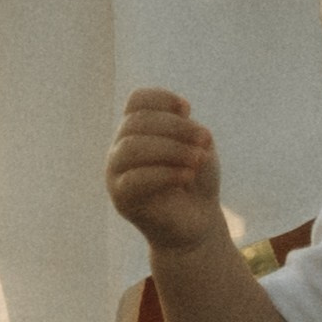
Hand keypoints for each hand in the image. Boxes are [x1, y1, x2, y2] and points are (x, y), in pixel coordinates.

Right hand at [106, 89, 227, 255]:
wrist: (195, 223)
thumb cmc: (196, 179)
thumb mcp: (199, 148)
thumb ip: (188, 132)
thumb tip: (180, 121)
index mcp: (138, 130)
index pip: (137, 101)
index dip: (162, 98)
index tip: (188, 109)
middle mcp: (121, 148)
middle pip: (137, 121)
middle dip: (176, 127)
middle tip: (205, 141)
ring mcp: (117, 173)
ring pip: (132, 147)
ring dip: (171, 149)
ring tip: (197, 159)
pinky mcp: (121, 198)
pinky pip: (134, 179)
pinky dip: (165, 173)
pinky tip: (188, 176)